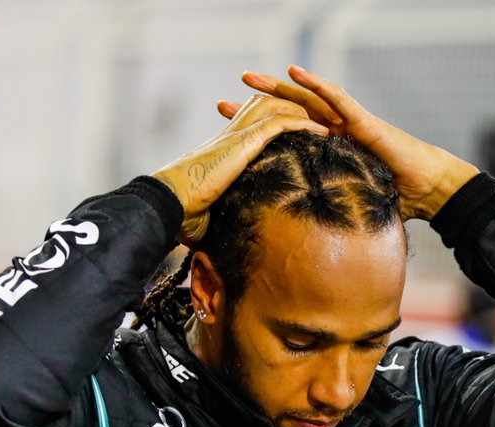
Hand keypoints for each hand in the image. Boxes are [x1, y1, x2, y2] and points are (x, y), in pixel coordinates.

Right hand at [152, 95, 329, 244]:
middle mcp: (230, 135)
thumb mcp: (211, 214)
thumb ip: (226, 217)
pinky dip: (302, 123)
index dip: (274, 122)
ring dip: (302, 112)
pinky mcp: (243, 143)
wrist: (169, 204)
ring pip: (274, 108)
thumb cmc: (181, 215)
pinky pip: (279, 123)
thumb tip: (228, 252)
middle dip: (292, 108)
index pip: (251, 122)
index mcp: (222, 148)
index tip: (297, 133)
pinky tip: (320, 130)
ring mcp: (236, 136)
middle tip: (318, 120)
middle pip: (265, 105)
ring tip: (326, 123)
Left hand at [220, 66, 479, 221]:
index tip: (228, 137)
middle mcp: (334, 133)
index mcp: (327, 152)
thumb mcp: (350, 211)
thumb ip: (328, 220)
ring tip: (247, 77)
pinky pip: (336, 98)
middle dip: (255, 109)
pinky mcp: (363, 120)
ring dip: (276, 87)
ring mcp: (348, 123)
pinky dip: (315, 84)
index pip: (286, 140)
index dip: (258, 136)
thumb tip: (306, 252)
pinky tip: (294, 72)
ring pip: (306, 99)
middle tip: (222, 104)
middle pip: (287, 115)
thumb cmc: (396, 202)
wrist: (427, 191)